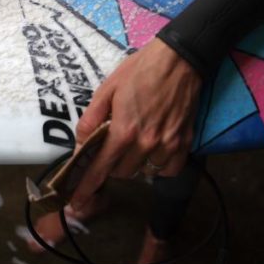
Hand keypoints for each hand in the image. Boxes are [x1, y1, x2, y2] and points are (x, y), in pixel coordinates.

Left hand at [70, 38, 201, 210]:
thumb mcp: (107, 89)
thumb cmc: (140, 70)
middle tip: (112, 144)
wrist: (180, 59)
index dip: (87, 187)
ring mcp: (167, 145)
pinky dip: (158, 165)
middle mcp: (146, 143)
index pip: (101, 168)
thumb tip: (81, 144)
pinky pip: (167, 170)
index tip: (78, 203)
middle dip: (112, 164)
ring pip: (143, 172)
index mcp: (123, 130)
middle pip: (121, 172)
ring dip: (134, 164)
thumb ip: (91, 119)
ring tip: (134, 142)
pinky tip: (153, 149)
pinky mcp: (185, 143)